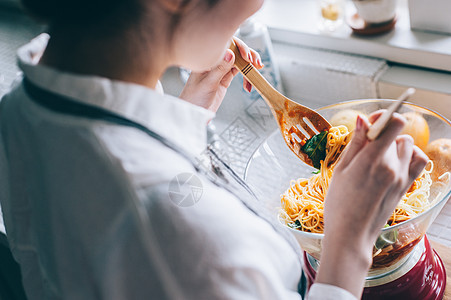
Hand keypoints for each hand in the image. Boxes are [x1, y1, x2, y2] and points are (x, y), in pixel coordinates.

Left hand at [179, 37, 262, 112]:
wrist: (193, 112)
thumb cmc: (194, 98)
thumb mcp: (208, 83)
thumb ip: (220, 68)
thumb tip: (230, 53)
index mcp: (207, 58)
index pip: (225, 44)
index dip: (239, 47)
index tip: (247, 56)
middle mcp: (214, 61)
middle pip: (235, 51)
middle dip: (248, 55)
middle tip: (257, 63)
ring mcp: (220, 70)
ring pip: (238, 61)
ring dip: (249, 65)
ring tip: (257, 71)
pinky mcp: (224, 79)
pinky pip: (238, 72)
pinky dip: (246, 76)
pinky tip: (249, 83)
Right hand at [316, 112, 427, 297]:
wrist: (351, 234)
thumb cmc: (339, 203)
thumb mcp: (341, 169)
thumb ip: (356, 143)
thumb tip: (363, 119)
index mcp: (373, 160)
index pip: (393, 124)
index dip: (384, 116)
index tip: (371, 121)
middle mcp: (392, 166)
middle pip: (398, 134)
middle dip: (383, 133)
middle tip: (366, 145)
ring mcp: (402, 177)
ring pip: (408, 146)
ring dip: (395, 144)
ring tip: (378, 155)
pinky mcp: (406, 186)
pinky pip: (418, 161)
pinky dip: (410, 155)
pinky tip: (394, 161)